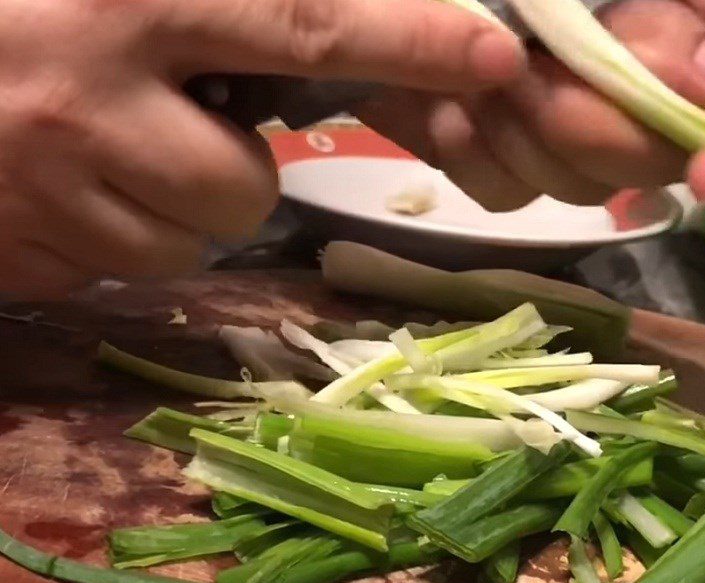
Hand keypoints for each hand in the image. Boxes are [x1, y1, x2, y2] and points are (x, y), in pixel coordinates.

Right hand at [0, 0, 524, 298]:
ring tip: (110, 152)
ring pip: (193, 241)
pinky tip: (74, 188)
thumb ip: (235, 12)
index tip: (492, 54)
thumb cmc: (23, 18)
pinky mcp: (36, 253)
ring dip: (176, 205)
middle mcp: (93, 100)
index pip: (304, 22)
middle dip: (240, 173)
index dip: (407, 41)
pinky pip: (136, 267)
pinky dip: (127, 234)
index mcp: (132, 1)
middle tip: (178, 127)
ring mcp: (57, 191)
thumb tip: (324, 41)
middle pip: (247, 186)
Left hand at [357, 0, 704, 210]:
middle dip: (593, 127)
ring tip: (473, 82)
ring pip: (580, 184)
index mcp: (666, 16)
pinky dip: (475, 159)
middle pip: (659, 152)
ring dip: (522, 138)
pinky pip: (510, 193)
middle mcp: (625, 73)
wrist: (359, 3)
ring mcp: (562, 119)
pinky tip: (445, 114)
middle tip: (529, 77)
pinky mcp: (502, 153)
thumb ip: (653, 31)